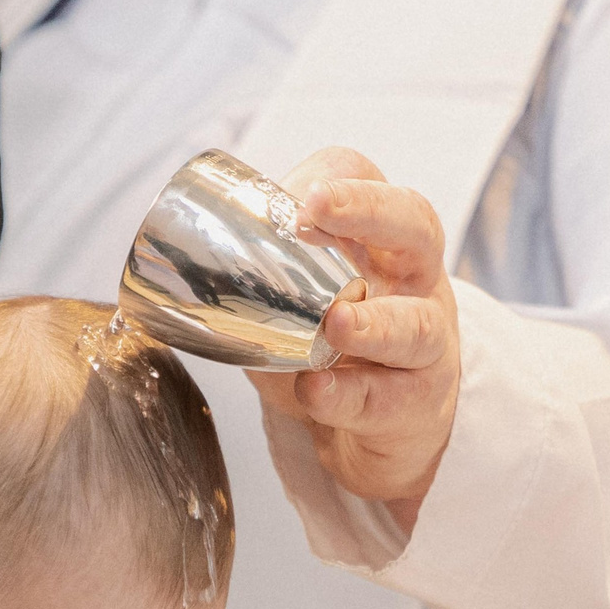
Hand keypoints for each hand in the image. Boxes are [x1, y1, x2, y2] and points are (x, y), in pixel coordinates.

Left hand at [248, 146, 460, 528]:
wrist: (378, 426)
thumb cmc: (331, 343)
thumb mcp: (294, 296)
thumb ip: (255, 274)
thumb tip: (183, 260)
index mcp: (379, 238)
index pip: (371, 184)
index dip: (340, 182)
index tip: (300, 198)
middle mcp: (413, 277)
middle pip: (415, 226)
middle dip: (369, 211)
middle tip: (315, 211)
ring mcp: (426, 340)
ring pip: (417, 323)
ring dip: (375, 322)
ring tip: (335, 323)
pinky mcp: (417, 401)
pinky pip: (391, 397)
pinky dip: (349, 395)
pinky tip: (316, 391)